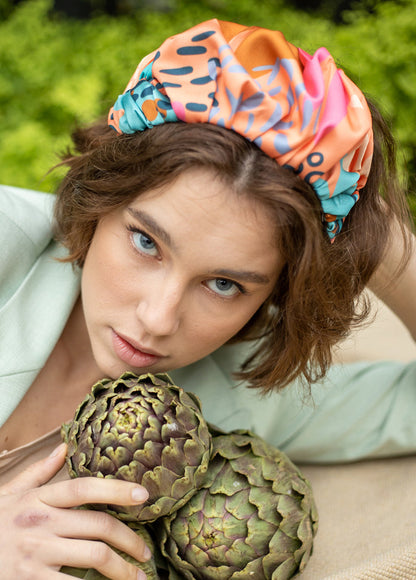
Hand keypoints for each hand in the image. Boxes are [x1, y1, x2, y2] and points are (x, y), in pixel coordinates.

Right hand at [0, 443, 149, 578]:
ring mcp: (37, 552)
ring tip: (137, 576)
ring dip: (123, 568)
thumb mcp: (8, 494)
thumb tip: (64, 446)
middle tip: (145, 552)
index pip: (84, 488)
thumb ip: (38, 472)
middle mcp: (41, 521)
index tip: (143, 495)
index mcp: (39, 498)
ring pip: (95, 555)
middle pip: (99, 525)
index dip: (117, 489)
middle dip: (130, 540)